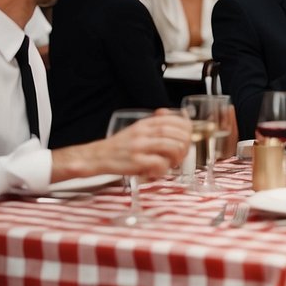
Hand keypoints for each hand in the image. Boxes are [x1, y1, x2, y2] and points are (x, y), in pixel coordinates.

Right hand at [59, 109, 191, 181]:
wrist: (97, 157)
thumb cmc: (120, 146)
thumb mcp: (137, 129)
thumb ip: (154, 124)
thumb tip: (171, 114)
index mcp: (144, 124)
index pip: (172, 120)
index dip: (185, 128)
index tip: (188, 136)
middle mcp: (142, 132)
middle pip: (174, 133)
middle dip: (184, 144)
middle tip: (182, 154)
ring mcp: (139, 146)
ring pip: (170, 146)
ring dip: (177, 156)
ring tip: (173, 163)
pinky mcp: (135, 161)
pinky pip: (159, 163)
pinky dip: (164, 168)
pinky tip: (158, 171)